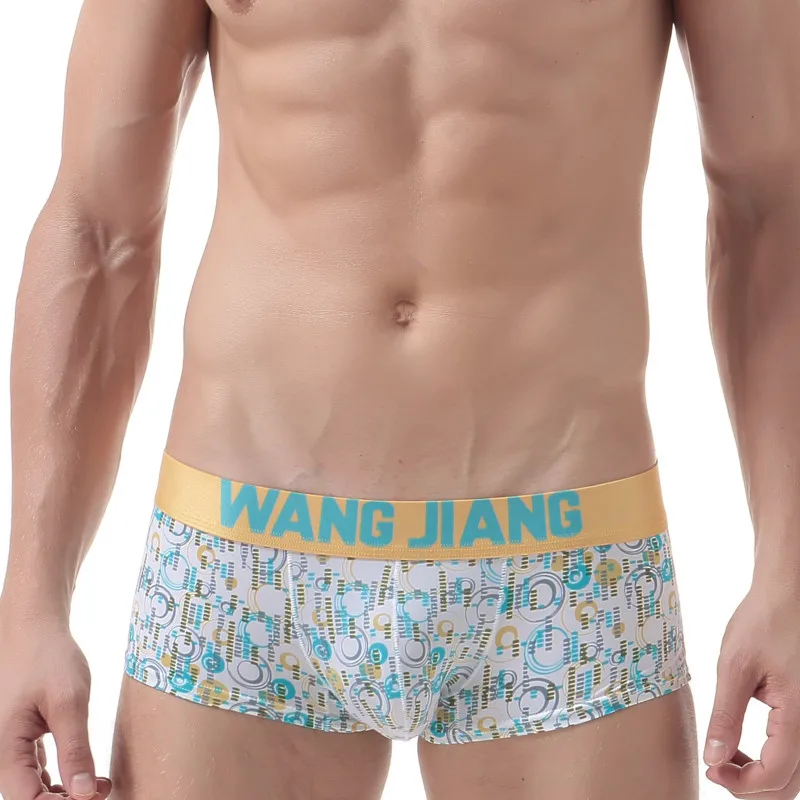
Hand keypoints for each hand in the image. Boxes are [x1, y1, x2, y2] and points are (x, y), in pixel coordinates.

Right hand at [0, 605, 111, 799]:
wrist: (33, 628)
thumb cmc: (48, 658)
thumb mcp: (69, 702)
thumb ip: (75, 749)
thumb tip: (83, 795)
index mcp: (5, 749)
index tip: (94, 798)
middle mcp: (1, 754)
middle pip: (28, 797)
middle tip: (102, 791)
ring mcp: (8, 748)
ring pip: (32, 788)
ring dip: (63, 794)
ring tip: (100, 785)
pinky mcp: (20, 741)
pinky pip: (35, 772)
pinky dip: (59, 778)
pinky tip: (85, 774)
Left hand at [704, 584, 799, 797]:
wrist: (788, 594)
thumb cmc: (763, 622)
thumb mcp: (735, 666)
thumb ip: (726, 715)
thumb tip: (713, 757)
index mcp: (798, 714)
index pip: (775, 776)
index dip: (741, 783)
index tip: (712, 769)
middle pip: (790, 784)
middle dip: (752, 785)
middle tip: (718, 767)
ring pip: (797, 772)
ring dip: (765, 775)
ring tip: (730, 756)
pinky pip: (798, 750)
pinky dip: (775, 758)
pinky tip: (748, 742)